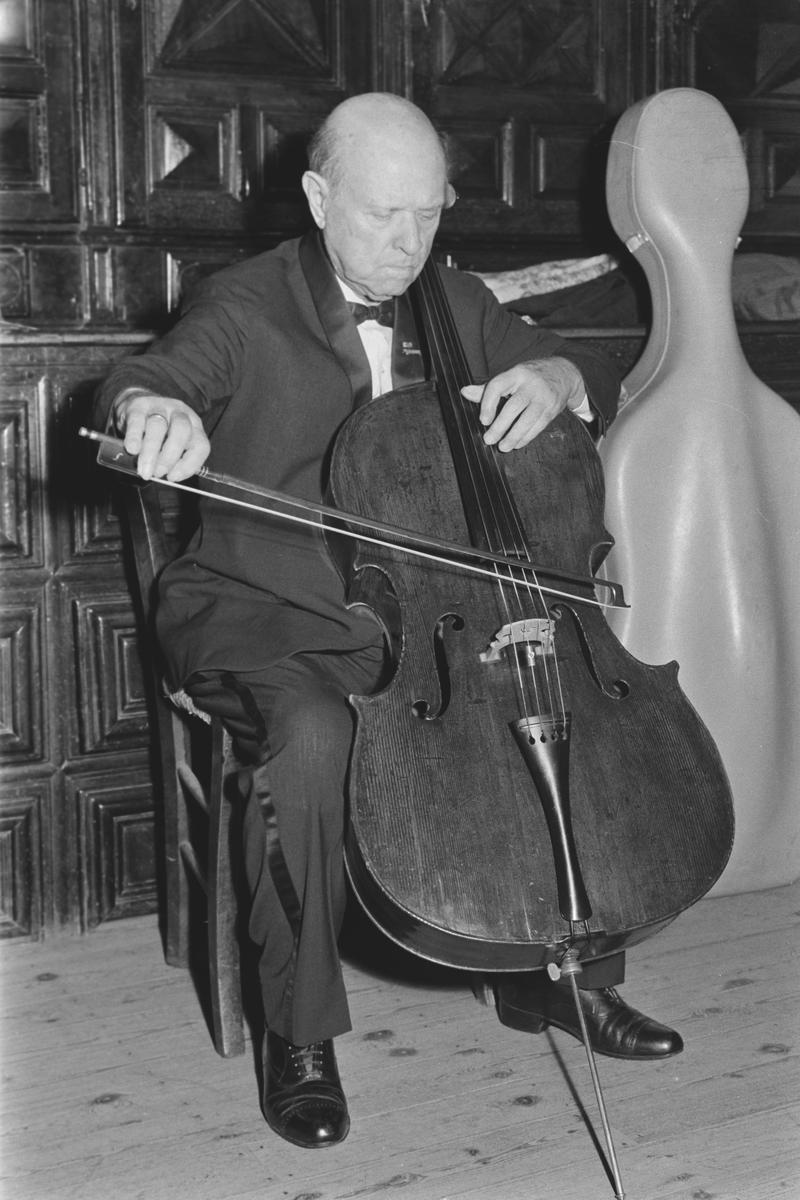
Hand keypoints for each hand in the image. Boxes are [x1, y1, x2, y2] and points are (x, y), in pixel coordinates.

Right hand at [112, 389, 209, 480]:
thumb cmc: (157, 433)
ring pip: (158, 427)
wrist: (136, 403)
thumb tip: (164, 476)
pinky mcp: (139, 405)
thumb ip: (172, 461)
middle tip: (158, 473)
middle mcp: (180, 413)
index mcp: (194, 425)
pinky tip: (132, 450)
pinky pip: (137, 421)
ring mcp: (160, 406)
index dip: (189, 464)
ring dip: (150, 452)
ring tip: (143, 469)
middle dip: (169, 457)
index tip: (173, 477)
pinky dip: (134, 438)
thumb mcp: (170, 445)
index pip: (200, 444)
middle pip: (181, 431)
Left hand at [461, 357, 585, 451]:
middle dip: (500, 426)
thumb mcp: (511, 377)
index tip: (483, 420)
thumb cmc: (530, 377)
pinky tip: (516, 444)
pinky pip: (538, 426)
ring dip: (514, 436)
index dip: (488, 403)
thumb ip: (488, 388)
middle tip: (489, 439)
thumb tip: (464, 392)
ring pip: (528, 419)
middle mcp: (531, 384)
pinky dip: (526, 437)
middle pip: (514, 406)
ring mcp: (543, 397)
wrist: (563, 373)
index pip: (498, 386)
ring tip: (502, 447)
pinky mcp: (552, 409)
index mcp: (516, 373)